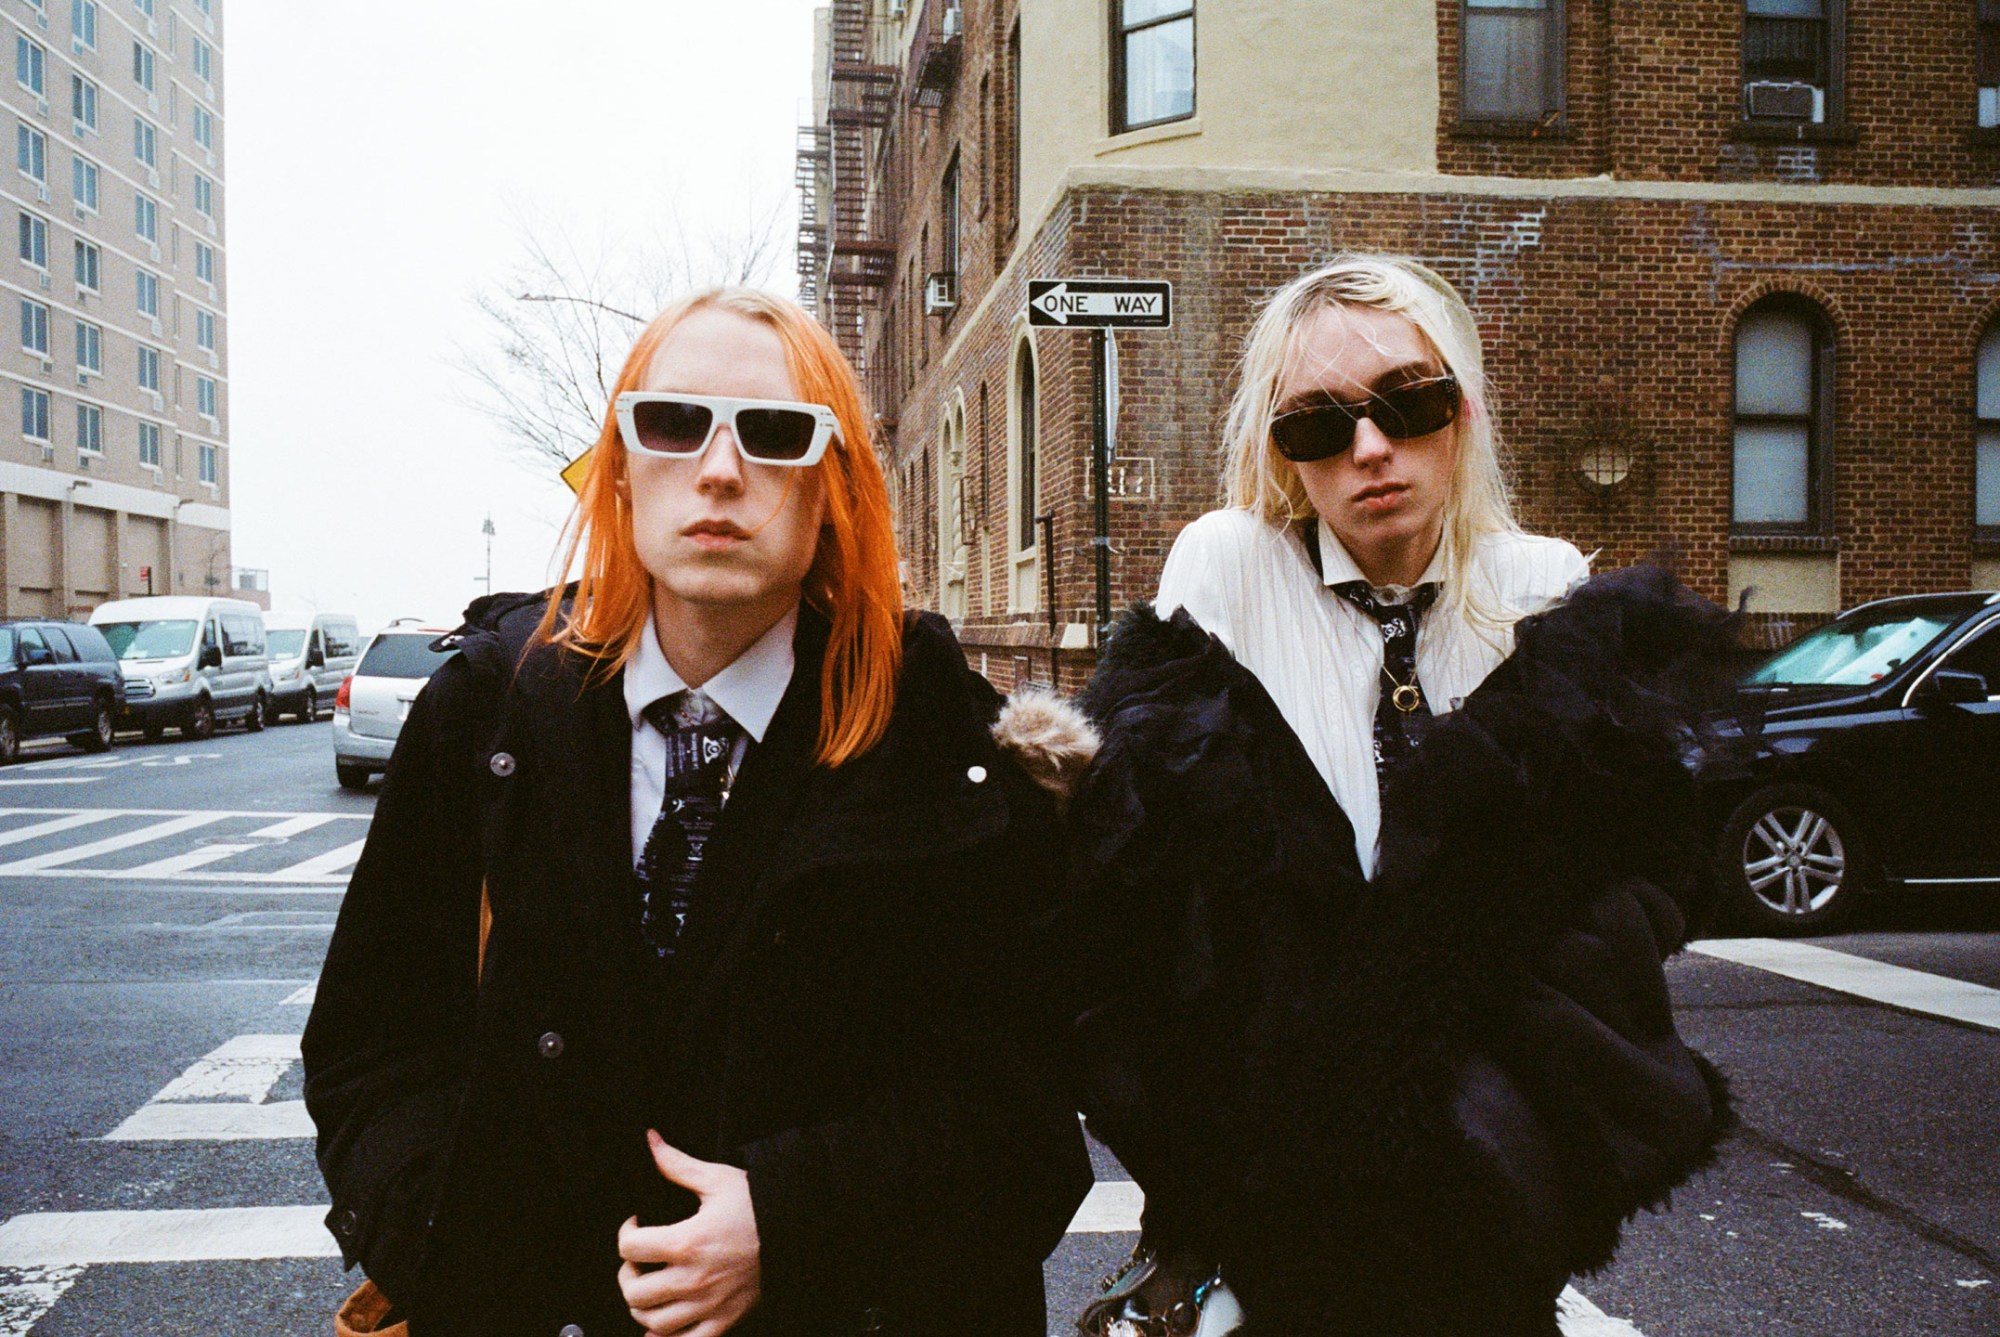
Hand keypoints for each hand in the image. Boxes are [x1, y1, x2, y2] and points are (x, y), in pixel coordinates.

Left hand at [618, 1130, 762, 1336]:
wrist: (800, 1230)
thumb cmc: (759, 1205)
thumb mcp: (718, 1179)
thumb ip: (678, 1164)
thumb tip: (651, 1141)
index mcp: (689, 1242)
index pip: (631, 1248)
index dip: (624, 1234)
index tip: (634, 1226)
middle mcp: (695, 1279)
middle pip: (635, 1293)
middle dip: (627, 1275)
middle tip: (636, 1261)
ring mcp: (709, 1304)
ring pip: (654, 1323)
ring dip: (642, 1308)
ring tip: (648, 1289)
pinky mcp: (725, 1320)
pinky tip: (662, 1325)